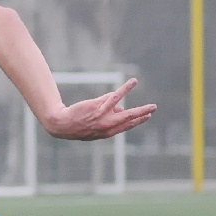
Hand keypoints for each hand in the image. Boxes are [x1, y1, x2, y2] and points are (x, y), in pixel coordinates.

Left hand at [42, 78, 156, 140]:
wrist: (61, 125)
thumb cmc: (76, 124)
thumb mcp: (93, 126)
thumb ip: (107, 117)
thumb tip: (120, 107)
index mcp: (106, 132)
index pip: (125, 126)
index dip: (137, 122)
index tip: (146, 117)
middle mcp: (107, 126)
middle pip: (129, 120)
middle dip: (142, 115)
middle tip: (153, 109)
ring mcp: (103, 117)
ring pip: (125, 111)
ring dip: (139, 108)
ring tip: (150, 103)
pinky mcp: (98, 106)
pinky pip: (115, 97)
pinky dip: (125, 89)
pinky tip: (133, 82)